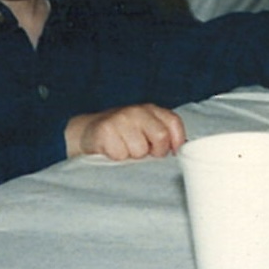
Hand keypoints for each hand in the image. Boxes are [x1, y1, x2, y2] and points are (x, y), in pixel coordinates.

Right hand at [65, 104, 185, 159]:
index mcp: (152, 110)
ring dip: (132, 156)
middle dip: (155, 152)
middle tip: (144, 153)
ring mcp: (121, 119)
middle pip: (161, 137)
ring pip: (140, 150)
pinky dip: (117, 158)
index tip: (171, 153)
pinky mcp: (105, 130)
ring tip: (124, 149)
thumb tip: (180, 150)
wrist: (88, 131)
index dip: (176, 141)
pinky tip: (112, 150)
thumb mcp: (144, 129)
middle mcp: (138, 111)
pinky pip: (120, 155)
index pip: (174, 123)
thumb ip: (162, 135)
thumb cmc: (122, 134)